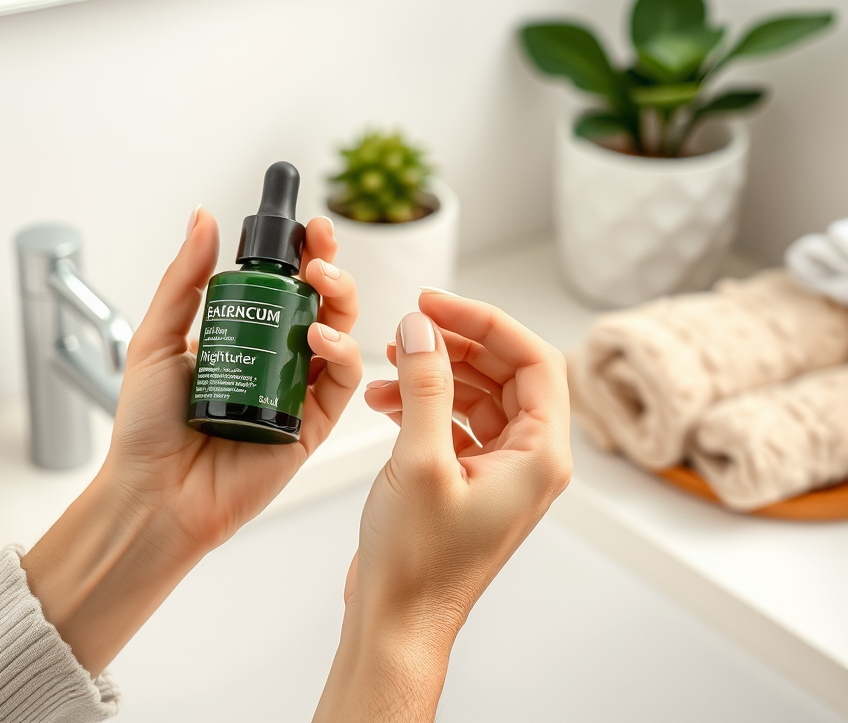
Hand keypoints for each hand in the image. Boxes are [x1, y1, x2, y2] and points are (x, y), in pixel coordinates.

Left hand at [22, 207, 360, 675]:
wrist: (153, 494)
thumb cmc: (146, 427)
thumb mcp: (156, 339)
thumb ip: (184, 280)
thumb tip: (203, 219)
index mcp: (242, 337)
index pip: (282, 285)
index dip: (301, 253)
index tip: (306, 227)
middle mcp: (274, 361)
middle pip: (320, 303)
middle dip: (329, 267)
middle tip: (320, 247)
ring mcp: (296, 393)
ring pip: (340, 335)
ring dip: (341, 299)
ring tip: (321, 279)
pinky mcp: (311, 426)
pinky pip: (340, 383)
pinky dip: (340, 353)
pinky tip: (319, 335)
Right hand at [313, 294, 570, 722]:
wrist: (397, 622)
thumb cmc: (417, 563)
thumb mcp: (420, 461)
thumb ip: (425, 386)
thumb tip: (421, 328)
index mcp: (540, 456)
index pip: (534, 360)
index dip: (485, 321)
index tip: (436, 303)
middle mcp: (529, 460)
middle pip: (507, 372)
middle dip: (458, 343)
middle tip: (411, 323)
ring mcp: (500, 471)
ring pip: (478, 394)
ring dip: (434, 372)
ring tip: (389, 361)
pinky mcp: (469, 480)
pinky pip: (455, 421)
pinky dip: (422, 403)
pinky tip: (384, 400)